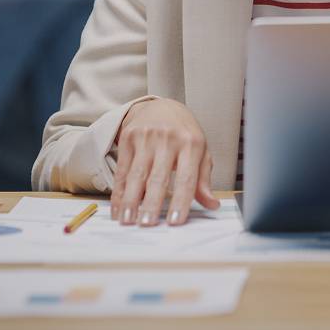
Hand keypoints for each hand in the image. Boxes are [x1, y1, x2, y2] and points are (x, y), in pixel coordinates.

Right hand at [110, 99, 219, 226]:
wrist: (162, 105)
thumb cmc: (184, 133)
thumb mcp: (200, 151)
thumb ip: (203, 179)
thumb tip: (212, 204)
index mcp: (191, 143)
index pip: (187, 178)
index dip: (181, 201)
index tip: (174, 222)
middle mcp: (168, 139)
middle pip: (159, 177)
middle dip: (151, 203)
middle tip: (147, 224)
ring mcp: (147, 136)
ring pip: (137, 174)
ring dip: (130, 200)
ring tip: (128, 220)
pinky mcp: (129, 137)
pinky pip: (122, 169)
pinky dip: (118, 191)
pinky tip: (117, 208)